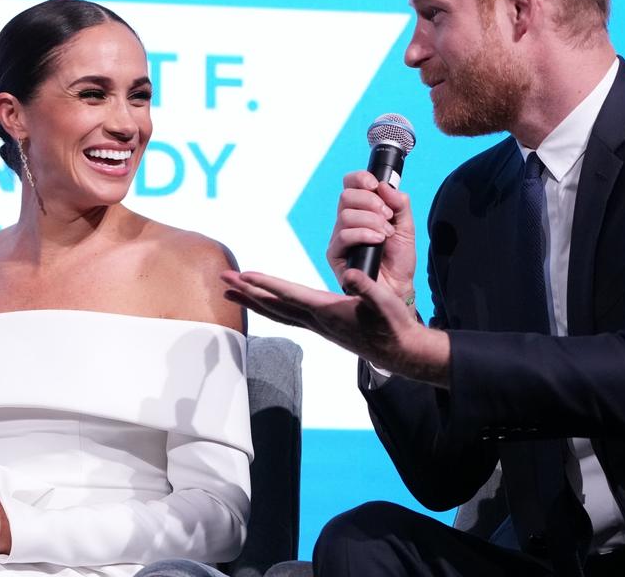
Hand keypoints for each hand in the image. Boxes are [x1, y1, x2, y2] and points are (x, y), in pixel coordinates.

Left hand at [222, 268, 449, 385]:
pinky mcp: (323, 327)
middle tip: (223, 279)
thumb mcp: (385, 302)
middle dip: (247, 291)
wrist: (401, 350)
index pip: (289, 294)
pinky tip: (266, 304)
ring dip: (253, 301)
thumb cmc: (394, 325)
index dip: (266, 284)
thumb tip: (350, 276)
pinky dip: (271, 308)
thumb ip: (368, 288)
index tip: (244, 274)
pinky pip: (288, 317)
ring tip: (232, 292)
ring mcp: (318, 325)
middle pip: (273, 305)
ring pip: (277, 312)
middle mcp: (317, 320)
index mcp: (328, 311)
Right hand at [327, 171, 416, 302]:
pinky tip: (378, 240)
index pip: (351, 184)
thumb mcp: (407, 227)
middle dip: (371, 203)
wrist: (399, 287)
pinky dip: (363, 234)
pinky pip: (343, 235)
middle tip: (388, 217)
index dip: (360, 179)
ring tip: (386, 234)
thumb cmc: (400, 259)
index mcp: (362, 210)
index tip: (375, 185)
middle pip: (346, 196)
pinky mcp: (335, 255)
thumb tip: (384, 185)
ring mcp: (340, 237)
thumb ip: (400, 203)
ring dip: (371, 221)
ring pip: (346, 215)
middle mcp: (347, 221)